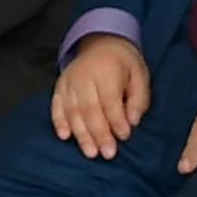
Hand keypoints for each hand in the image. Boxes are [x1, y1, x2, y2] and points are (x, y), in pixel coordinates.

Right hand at [51, 33, 152, 157]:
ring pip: (73, 111)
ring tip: (91, 153)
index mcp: (107, 69)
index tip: (124, 137)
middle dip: (99, 133)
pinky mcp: (59, 86)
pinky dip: (59, 122)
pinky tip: (64, 136)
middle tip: (108, 153)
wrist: (101, 43)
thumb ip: (138, 99)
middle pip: (90, 108)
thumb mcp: (140, 75)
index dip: (117, 120)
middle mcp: (84, 75)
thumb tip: (132, 122)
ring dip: (81, 134)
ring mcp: (69, 81)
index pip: (110, 99)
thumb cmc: (124, 64)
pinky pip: (56, 106)